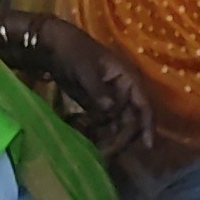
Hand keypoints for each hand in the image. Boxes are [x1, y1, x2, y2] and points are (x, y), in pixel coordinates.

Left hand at [1, 14, 157, 163]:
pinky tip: (89, 141)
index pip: (143, 104)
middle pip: (130, 119)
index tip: (148, 145)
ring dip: (110, 138)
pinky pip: (101, 122)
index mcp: (126, 78)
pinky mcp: (94, 104)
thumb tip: (111, 109)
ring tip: (99, 152)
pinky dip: (97, 132)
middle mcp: (122, 90)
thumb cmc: (73, 51)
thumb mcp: (85, 68)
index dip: (147, 125)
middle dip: (123, 137)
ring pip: (116, 123)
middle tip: (110, 154)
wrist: (51, 46)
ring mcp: (108, 98)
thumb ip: (98, 90)